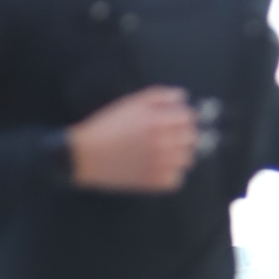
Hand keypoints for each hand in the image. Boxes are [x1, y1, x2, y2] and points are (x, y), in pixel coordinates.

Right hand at [67, 85, 201, 192]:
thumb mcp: (131, 102)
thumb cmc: (106, 126)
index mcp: (158, 121)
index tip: (175, 120)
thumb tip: (182, 97)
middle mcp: (163, 143)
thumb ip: (159, 96)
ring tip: (163, 153)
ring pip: (188, 160)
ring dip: (180, 154)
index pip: (190, 117)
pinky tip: (157, 168)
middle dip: (183, 134)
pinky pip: (176, 180)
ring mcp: (160, 164)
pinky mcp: (153, 182)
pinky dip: (170, 174)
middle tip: (168, 136)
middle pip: (193, 138)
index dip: (184, 116)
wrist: (85, 155)